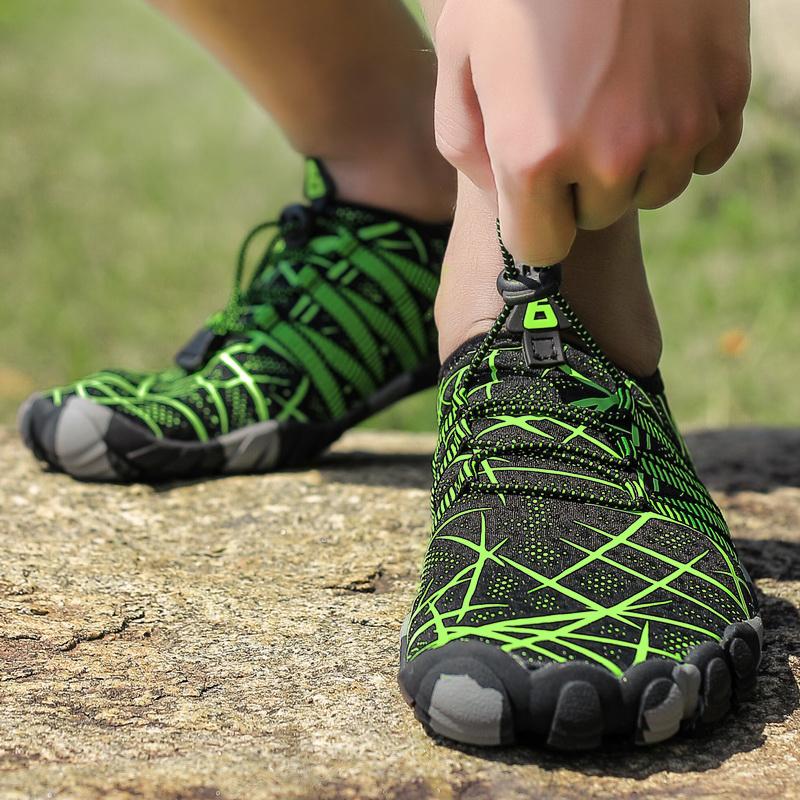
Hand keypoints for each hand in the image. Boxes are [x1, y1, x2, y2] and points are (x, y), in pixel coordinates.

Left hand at [432, 0, 750, 264]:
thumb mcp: (459, 55)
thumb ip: (466, 144)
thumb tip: (500, 197)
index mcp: (534, 153)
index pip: (540, 249)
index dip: (532, 223)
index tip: (532, 195)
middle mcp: (610, 156)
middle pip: (593, 217)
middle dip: (576, 186)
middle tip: (570, 121)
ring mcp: (676, 129)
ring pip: (651, 191)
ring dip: (631, 164)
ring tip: (612, 98)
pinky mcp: (724, 97)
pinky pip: (702, 157)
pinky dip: (679, 136)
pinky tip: (656, 90)